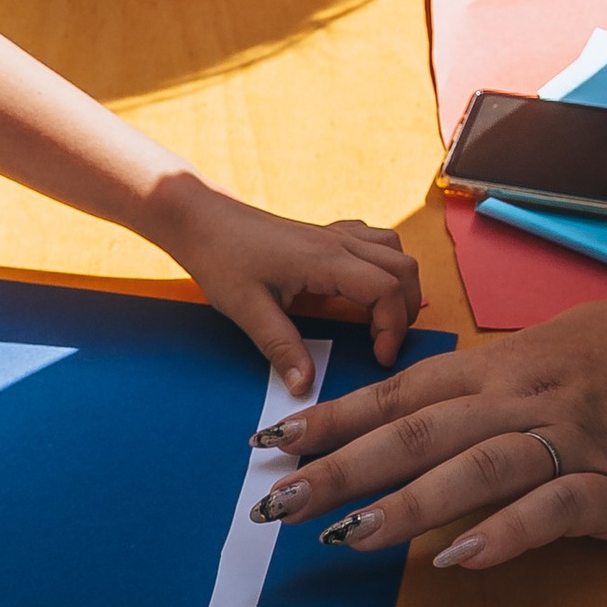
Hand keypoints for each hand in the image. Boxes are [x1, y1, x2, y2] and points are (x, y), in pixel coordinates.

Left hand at [159, 179, 421, 389]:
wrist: (201, 219)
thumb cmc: (221, 257)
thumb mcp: (248, 310)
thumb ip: (281, 348)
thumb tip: (304, 386)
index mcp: (326, 259)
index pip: (387, 290)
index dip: (394, 328)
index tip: (379, 358)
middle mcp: (339, 242)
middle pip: (403, 269)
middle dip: (406, 309)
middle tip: (385, 343)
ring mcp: (334, 234)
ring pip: (394, 250)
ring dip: (399, 284)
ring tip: (380, 318)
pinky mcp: (325, 233)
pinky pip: (373, 242)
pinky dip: (382, 266)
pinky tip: (362, 288)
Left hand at [241, 295, 606, 569]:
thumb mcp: (562, 346)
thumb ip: (500, 381)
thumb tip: (440, 409)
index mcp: (508, 367)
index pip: (402, 394)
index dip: (335, 419)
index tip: (275, 442)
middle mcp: (526, 399)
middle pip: (416, 433)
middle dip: (339, 467)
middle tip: (276, 501)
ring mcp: (570, 442)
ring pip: (471, 470)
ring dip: (404, 504)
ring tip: (346, 536)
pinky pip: (550, 510)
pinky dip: (502, 532)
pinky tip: (458, 559)